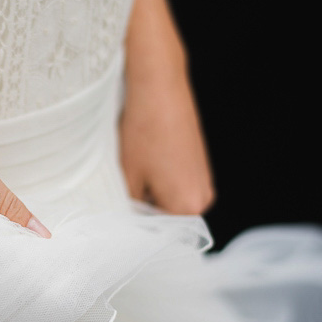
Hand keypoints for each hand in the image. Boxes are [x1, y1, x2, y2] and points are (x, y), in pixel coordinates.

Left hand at [119, 69, 214, 214]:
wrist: (160, 88)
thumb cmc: (143, 130)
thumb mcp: (128, 176)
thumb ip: (131, 206)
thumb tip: (129, 220)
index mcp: (188, 207)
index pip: (158, 234)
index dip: (135, 227)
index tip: (118, 220)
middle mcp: (203, 197)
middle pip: (166, 217)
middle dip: (143, 208)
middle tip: (120, 193)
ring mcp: (204, 179)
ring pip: (170, 199)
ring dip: (150, 192)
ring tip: (132, 171)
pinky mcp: (200, 163)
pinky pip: (177, 183)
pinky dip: (159, 178)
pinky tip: (144, 160)